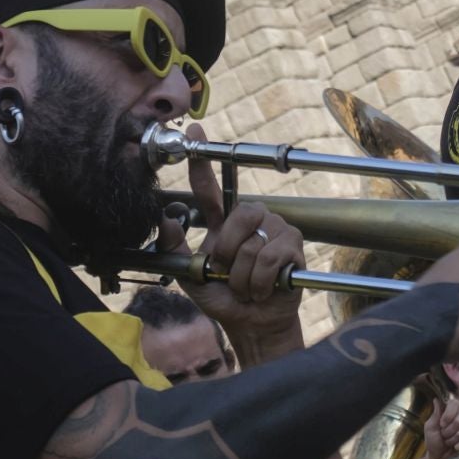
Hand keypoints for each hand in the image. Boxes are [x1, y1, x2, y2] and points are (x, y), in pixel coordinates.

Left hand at [159, 124, 305, 346]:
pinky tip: (261, 290)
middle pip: (241, 213)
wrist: (252, 324)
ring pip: (253, 243)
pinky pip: (270, 257)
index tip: (194, 134)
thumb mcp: (191, 275)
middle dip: (229, 248)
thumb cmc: (224, 298)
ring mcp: (276, 229)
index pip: (211, 188)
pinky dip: (258, 281)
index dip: (202, 162)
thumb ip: (176, 248)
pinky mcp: (293, 246)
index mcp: (224, 223)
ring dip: (242, 275)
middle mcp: (252, 219)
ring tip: (246, 286)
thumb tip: (164, 219)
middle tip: (226, 271)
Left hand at [423, 397, 458, 458]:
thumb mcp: (430, 428)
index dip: (448, 414)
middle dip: (449, 431)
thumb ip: (435, 414)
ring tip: (448, 442)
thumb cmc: (434, 442)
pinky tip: (456, 447)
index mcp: (450, 411)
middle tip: (443, 436)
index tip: (442, 424)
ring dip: (453, 439)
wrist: (440, 458)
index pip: (454, 403)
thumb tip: (436, 399)